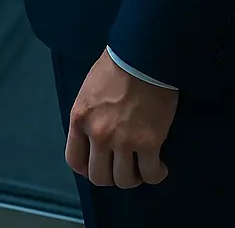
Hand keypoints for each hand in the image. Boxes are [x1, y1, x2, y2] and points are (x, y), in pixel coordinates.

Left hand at [65, 50, 177, 188]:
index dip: (88, 168)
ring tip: (143, 166)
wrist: (144, 54)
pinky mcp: (149, 142)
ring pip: (124, 180)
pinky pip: (150, 174)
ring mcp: (123, 140)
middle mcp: (98, 134)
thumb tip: (95, 137)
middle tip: (124, 166)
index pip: (74, 160)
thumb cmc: (117, 66)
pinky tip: (160, 166)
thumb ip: (89, 116)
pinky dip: (156, 174)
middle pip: (99, 177)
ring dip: (134, 177)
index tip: (101, 164)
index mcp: (80, 118)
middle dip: (112, 176)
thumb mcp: (90, 91)